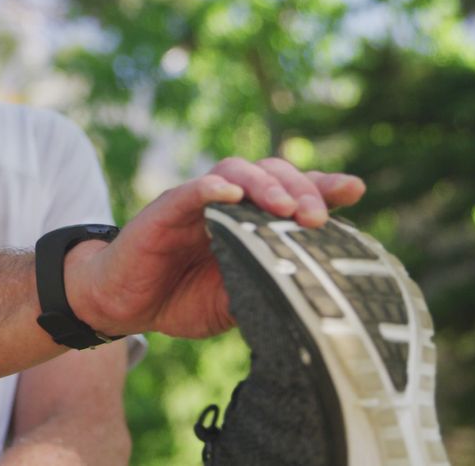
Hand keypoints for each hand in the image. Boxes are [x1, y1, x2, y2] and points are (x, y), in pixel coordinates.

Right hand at [66, 157, 364, 338]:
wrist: (121, 303)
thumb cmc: (177, 297)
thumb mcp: (233, 301)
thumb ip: (267, 287)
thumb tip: (314, 296)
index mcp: (249, 223)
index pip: (292, 195)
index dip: (323, 189)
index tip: (353, 190)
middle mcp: (227, 204)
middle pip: (272, 172)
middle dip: (301, 188)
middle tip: (317, 218)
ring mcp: (196, 203)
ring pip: (236, 170)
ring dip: (265, 185)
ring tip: (286, 208)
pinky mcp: (165, 209)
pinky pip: (191, 190)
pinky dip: (211, 187)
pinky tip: (230, 193)